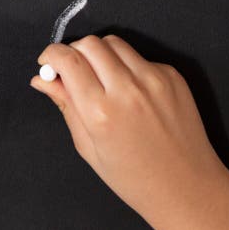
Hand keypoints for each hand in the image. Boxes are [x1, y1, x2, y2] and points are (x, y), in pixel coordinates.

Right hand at [30, 35, 228, 229]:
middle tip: (73, 72)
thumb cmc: (134, 177)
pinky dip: (127, 66)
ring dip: (100, 54)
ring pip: (114, 43)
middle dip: (74, 52)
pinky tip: (130, 92)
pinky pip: (139, 57)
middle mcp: (127, 89)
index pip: (68, 60)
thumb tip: (42, 79)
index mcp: (100, 112)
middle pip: (89, 43)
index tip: (48, 62)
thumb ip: (66, 106)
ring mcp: (153, 79)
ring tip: (101, 79)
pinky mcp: (172, 75)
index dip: (51, 55)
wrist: (187, 186)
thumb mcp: (88, 147)